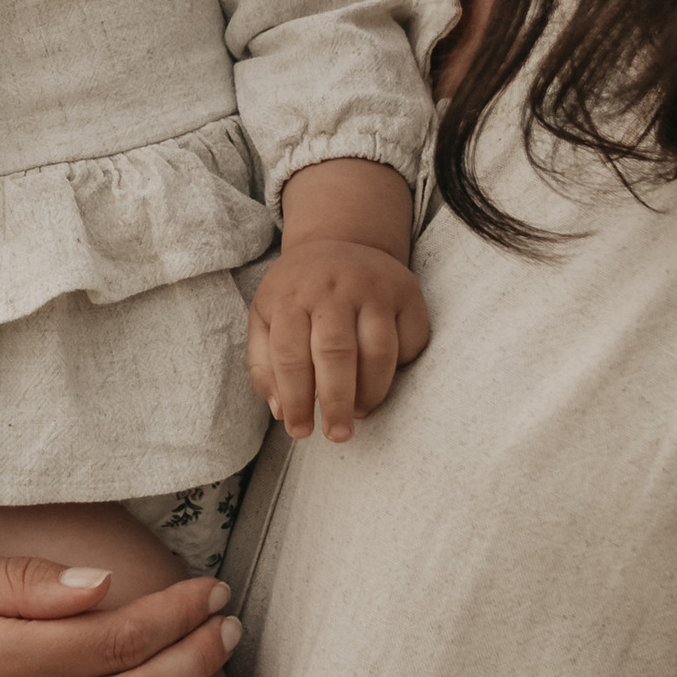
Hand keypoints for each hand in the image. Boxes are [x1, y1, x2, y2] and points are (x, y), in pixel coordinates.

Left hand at [248, 239, 432, 442]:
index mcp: (291, 296)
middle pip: (337, 354)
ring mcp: (374, 287)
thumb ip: (265, 365)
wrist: (340, 241)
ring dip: (371, 393)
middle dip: (337, 403)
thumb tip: (281, 412)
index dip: (296, 400)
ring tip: (360, 411)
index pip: (290, 356)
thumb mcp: (265, 317)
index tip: (301, 431)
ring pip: (379, 352)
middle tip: (338, 434)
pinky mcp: (407, 291)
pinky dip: (401, 367)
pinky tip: (382, 375)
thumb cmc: (297, 293)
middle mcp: (334, 288)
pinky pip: (411, 342)